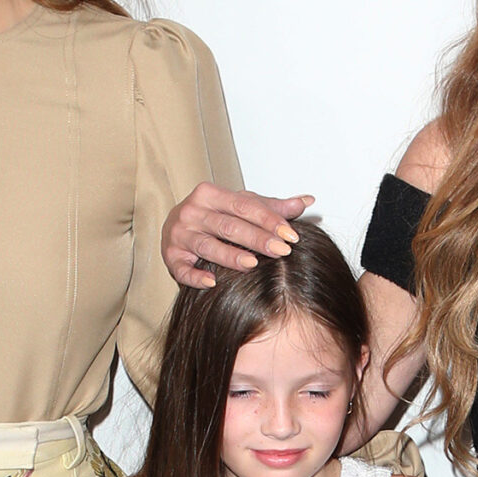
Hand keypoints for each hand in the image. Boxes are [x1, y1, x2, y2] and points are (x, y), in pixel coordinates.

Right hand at [162, 182, 313, 285]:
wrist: (175, 229)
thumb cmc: (213, 216)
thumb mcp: (241, 208)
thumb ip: (273, 208)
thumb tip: (307, 201)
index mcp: (210, 194)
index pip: (244, 206)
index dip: (269, 220)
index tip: (291, 235)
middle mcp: (192, 212)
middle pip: (228, 226)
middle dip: (256, 239)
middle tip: (282, 251)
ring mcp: (179, 235)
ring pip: (207, 246)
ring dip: (229, 256)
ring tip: (253, 264)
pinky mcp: (170, 257)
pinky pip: (182, 269)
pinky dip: (195, 276)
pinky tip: (212, 282)